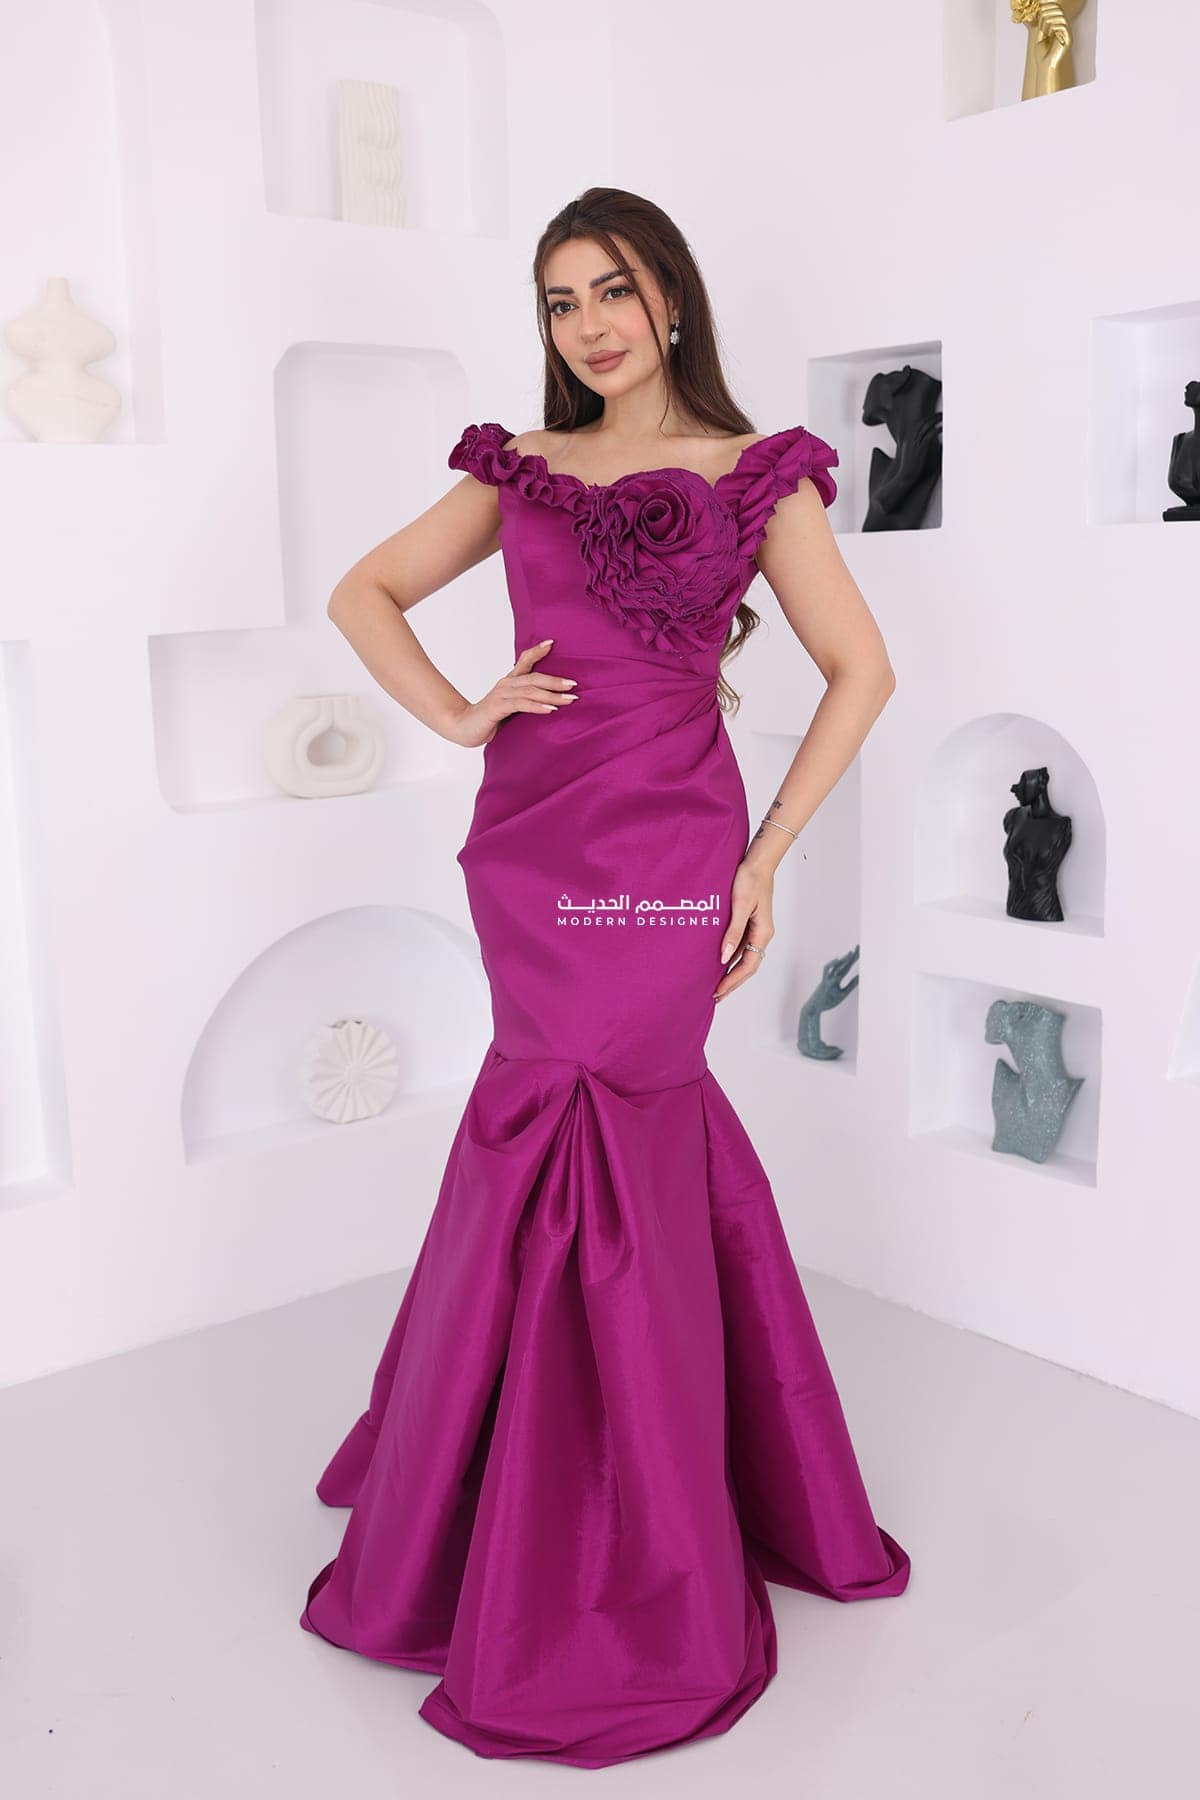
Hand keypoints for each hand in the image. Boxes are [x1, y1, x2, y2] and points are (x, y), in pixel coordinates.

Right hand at [442, 638, 578, 747]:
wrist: (463, 727)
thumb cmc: (490, 718)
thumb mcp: (510, 706)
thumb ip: (525, 700)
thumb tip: (550, 701)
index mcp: (509, 681)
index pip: (524, 660)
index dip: (537, 650)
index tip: (552, 642)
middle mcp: (505, 684)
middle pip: (534, 677)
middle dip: (556, 680)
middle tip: (574, 684)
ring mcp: (501, 695)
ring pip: (531, 691)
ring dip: (552, 695)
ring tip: (569, 699)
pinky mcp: (497, 708)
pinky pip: (521, 704)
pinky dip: (537, 706)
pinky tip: (550, 709)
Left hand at [713, 860, 774, 1002]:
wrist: (757, 861)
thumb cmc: (750, 879)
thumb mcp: (740, 905)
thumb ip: (733, 932)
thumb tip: (724, 958)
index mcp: (763, 932)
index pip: (748, 966)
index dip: (732, 981)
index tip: (717, 992)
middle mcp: (762, 934)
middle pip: (748, 966)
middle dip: (732, 983)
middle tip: (715, 997)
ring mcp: (756, 929)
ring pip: (744, 958)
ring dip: (731, 972)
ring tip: (715, 985)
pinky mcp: (749, 922)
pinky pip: (740, 946)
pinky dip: (730, 957)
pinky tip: (718, 962)